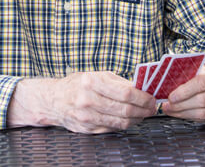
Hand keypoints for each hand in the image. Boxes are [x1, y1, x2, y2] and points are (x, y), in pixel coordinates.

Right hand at [7, 71, 156, 132]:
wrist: (53, 100)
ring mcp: (86, 116)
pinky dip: (124, 124)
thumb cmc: (77, 85)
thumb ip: (119, 82)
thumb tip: (142, 88)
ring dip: (137, 119)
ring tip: (143, 114)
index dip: (143, 97)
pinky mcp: (87, 128)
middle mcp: (88, 100)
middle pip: (125, 109)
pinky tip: (129, 119)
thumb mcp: (97, 75)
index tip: (151, 98)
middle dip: (144, 110)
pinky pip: (112, 128)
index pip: (126, 92)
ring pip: (121, 122)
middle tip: (151, 108)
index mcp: (92, 82)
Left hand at [161, 62, 204, 124]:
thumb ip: (193, 75)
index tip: (171, 97)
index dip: (184, 91)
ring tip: (173, 111)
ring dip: (185, 114)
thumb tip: (171, 86)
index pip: (203, 82)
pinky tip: (185, 115)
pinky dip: (194, 119)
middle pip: (203, 100)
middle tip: (168, 106)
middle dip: (181, 105)